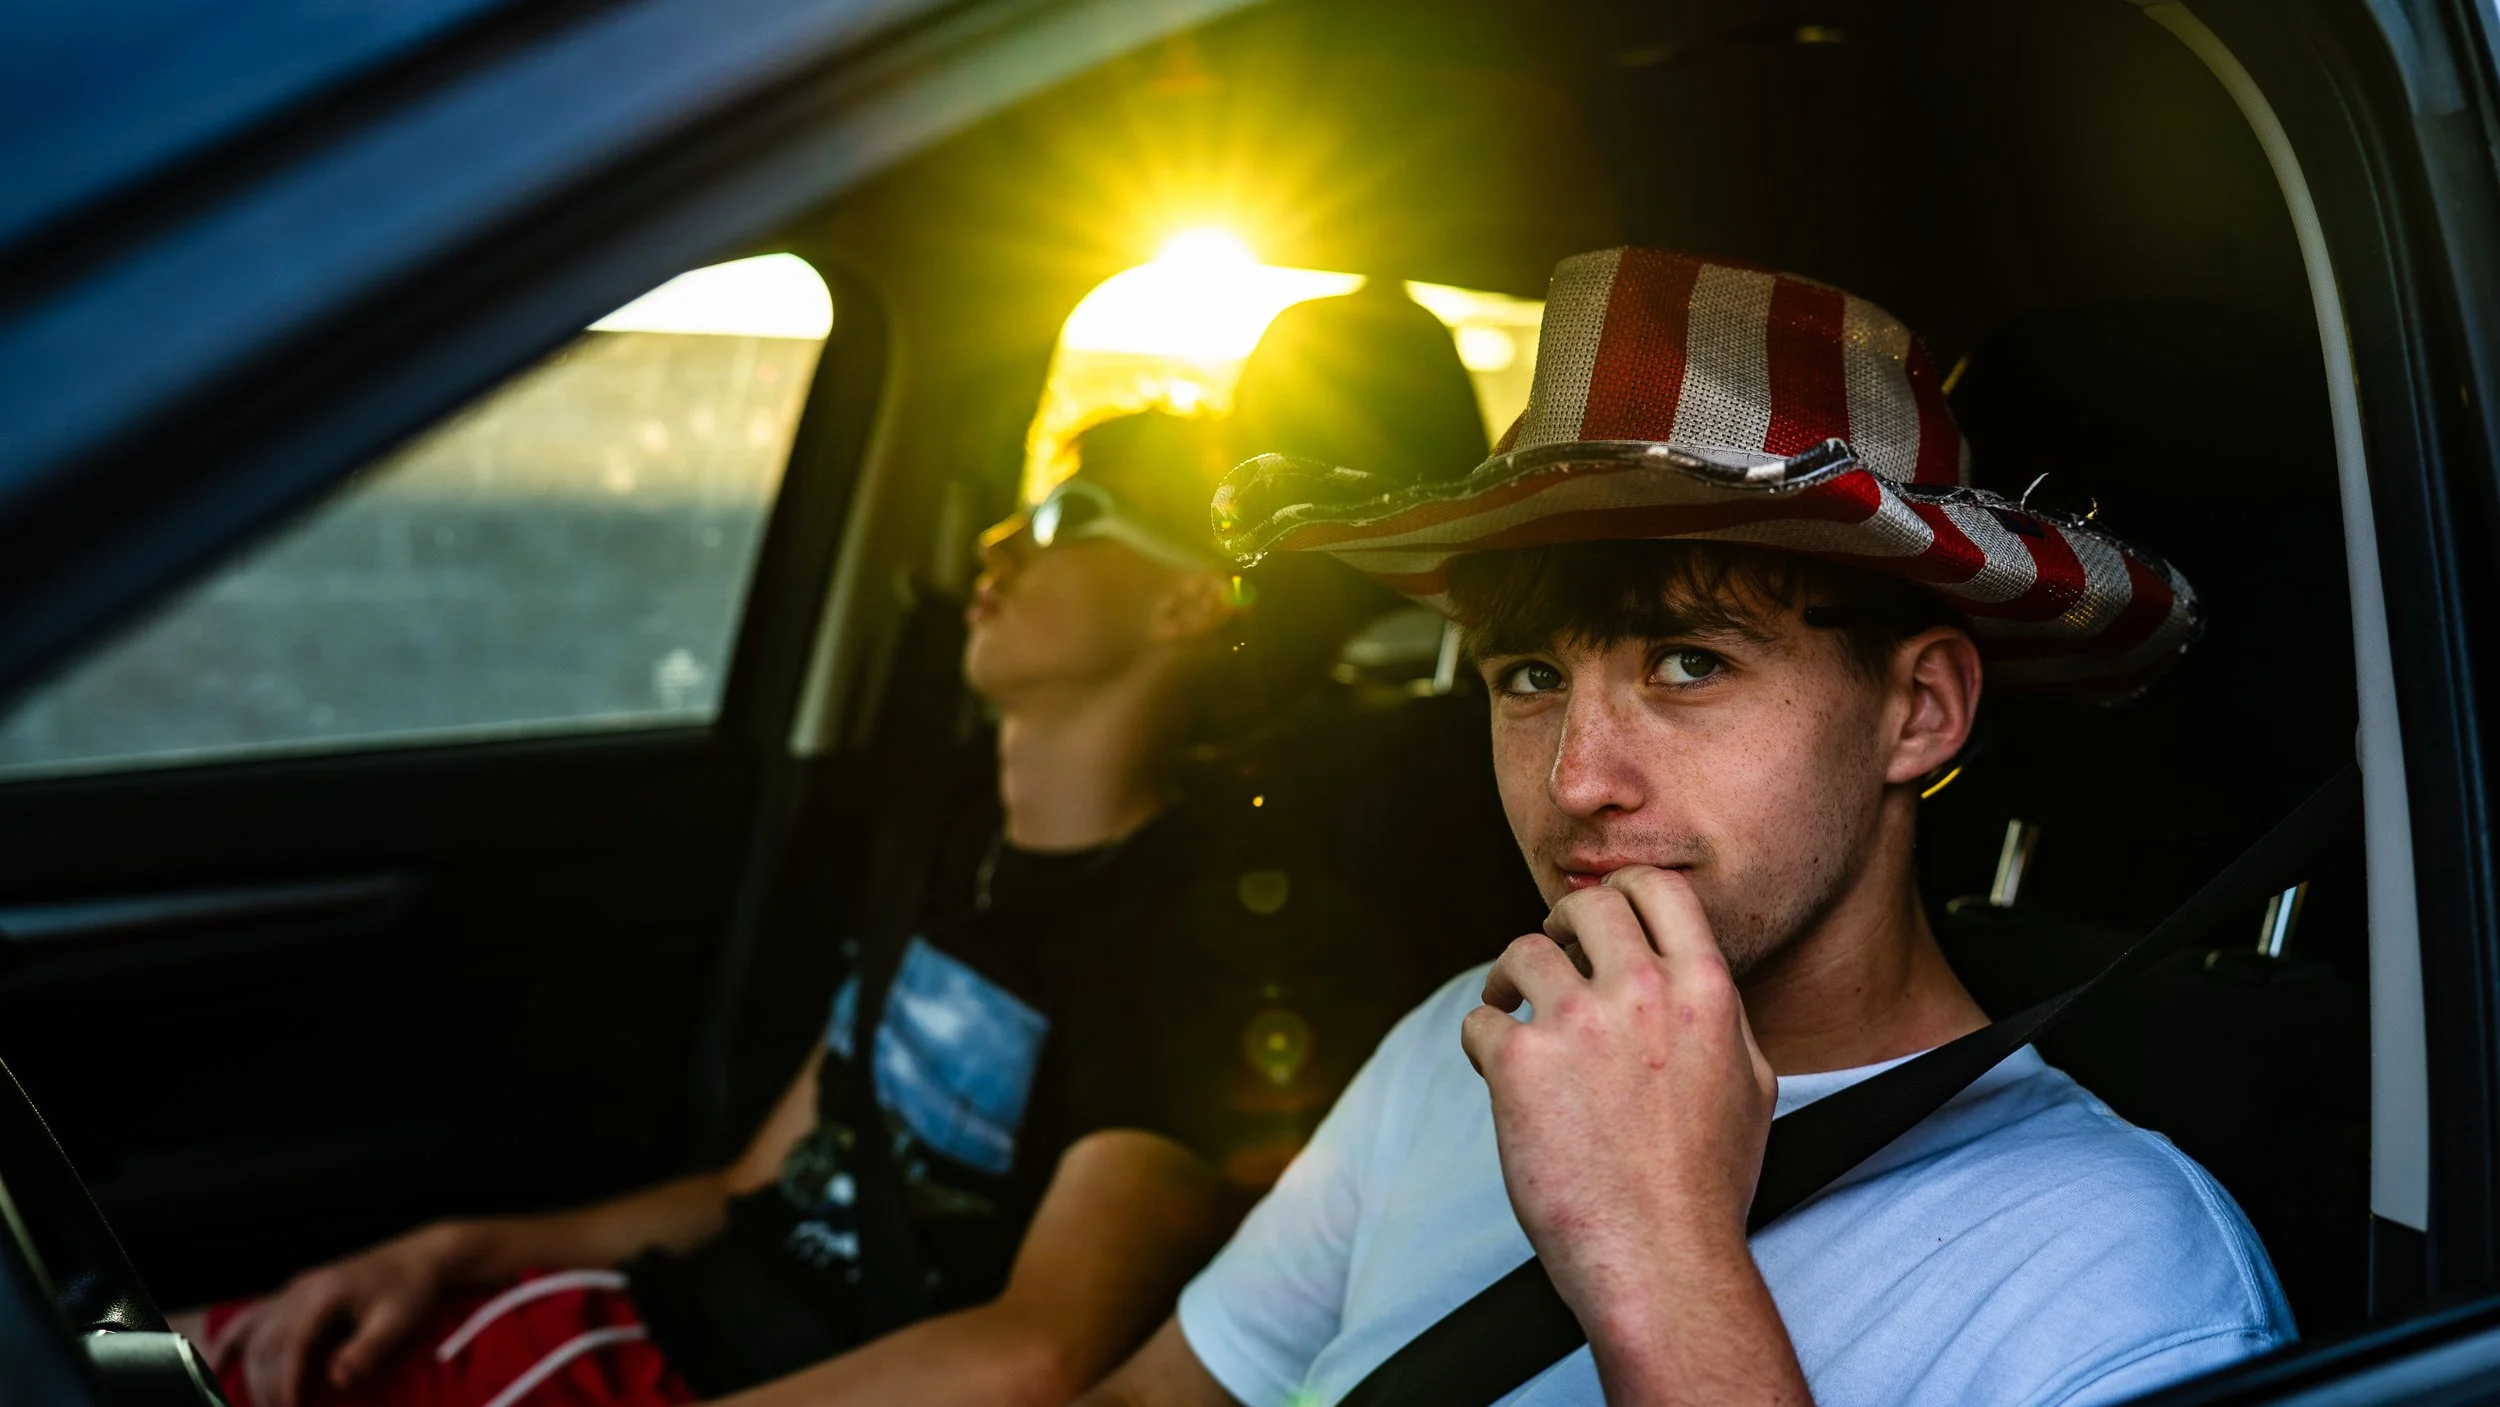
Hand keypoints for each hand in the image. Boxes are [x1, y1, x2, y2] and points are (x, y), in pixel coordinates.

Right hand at [211, 1224, 467, 1406]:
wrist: (421, 1256)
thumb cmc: (412, 1290)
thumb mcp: (399, 1320)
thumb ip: (368, 1349)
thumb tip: (336, 1380)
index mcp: (326, 1293)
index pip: (292, 1343)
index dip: (284, 1380)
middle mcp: (302, 1289)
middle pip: (266, 1341)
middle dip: (265, 1384)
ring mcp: (295, 1289)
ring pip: (252, 1331)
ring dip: (248, 1370)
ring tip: (255, 1402)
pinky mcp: (295, 1293)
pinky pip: (252, 1317)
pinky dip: (230, 1342)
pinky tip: (215, 1366)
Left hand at [1460, 866, 1787, 1394]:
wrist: (1662, 1260)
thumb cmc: (1709, 1187)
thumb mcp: (1751, 1085)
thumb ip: (1722, 1017)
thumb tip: (1693, 975)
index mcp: (1706, 991)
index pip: (1660, 889)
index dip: (1622, 892)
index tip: (1600, 915)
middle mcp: (1644, 992)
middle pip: (1585, 905)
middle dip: (1560, 922)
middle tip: (1548, 951)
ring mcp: (1579, 1024)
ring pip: (1523, 953)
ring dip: (1512, 978)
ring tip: (1509, 1005)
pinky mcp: (1520, 1064)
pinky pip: (1481, 1021)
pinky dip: (1482, 1041)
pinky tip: (1495, 1069)